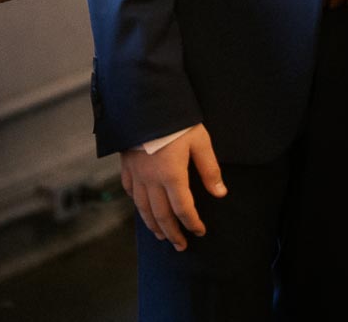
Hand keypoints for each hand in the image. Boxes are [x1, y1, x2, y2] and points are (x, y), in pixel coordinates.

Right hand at [120, 124, 226, 249]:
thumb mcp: (200, 140)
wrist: (145, 101)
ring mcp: (137, 174)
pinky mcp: (127, 164)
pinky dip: (136, 204)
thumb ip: (209, 169)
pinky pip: (130, 190)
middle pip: (161, 215)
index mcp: (172, 176)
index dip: (192, 223)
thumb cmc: (176, 120)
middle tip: (180, 245)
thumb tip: (220, 193)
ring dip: (153, 225)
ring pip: (143, 208)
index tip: (200, 231)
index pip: (183, 209)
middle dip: (172, 233)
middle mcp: (152, 180)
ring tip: (161, 236)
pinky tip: (140, 207)